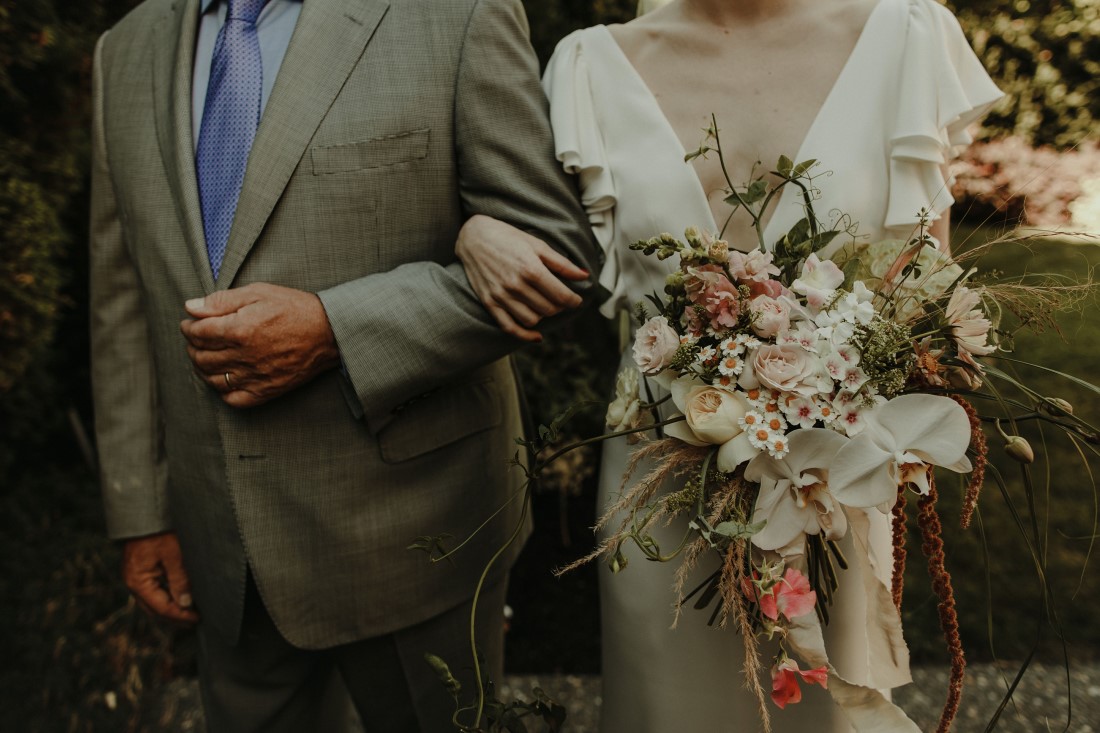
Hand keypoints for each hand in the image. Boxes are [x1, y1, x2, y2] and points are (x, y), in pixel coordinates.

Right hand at [122, 532, 198, 625]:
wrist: (148, 510)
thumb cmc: (160, 530)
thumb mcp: (174, 554)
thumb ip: (180, 580)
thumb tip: (185, 603)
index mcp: (137, 581)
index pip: (160, 607)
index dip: (179, 615)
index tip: (197, 619)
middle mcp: (133, 582)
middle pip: (154, 609)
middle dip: (174, 617)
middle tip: (195, 621)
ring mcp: (136, 576)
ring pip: (153, 601)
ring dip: (170, 609)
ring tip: (190, 614)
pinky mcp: (142, 569)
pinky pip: (154, 590)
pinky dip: (167, 597)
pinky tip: (180, 598)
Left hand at [181, 283, 340, 407]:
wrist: (329, 332)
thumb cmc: (294, 308)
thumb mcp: (258, 293)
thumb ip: (222, 300)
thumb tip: (190, 307)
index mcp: (239, 329)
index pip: (197, 332)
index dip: (188, 327)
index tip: (189, 323)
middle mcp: (244, 355)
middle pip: (201, 356)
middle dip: (192, 346)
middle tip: (197, 339)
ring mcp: (255, 376)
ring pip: (212, 378)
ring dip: (202, 367)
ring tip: (207, 356)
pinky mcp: (266, 390)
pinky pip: (232, 398)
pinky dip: (222, 390)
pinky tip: (224, 378)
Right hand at [456, 214, 589, 342]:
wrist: (474, 237)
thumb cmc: (508, 238)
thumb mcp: (537, 245)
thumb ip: (562, 264)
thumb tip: (584, 276)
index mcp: (531, 269)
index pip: (561, 296)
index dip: (574, 301)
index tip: (576, 300)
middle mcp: (516, 285)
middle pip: (549, 309)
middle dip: (559, 306)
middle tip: (560, 299)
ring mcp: (501, 296)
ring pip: (532, 320)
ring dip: (543, 316)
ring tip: (545, 305)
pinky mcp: (490, 303)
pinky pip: (509, 327)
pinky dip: (525, 335)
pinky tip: (537, 336)